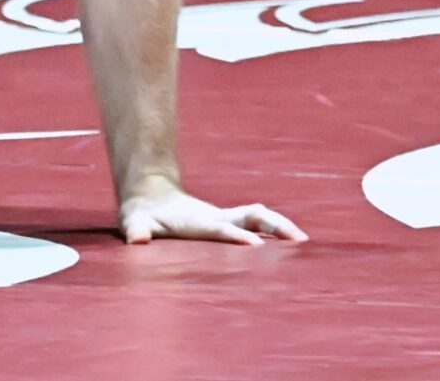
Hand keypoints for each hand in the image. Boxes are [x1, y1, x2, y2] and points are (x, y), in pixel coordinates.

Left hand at [120, 186, 307, 245]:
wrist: (149, 195)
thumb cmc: (143, 214)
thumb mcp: (134, 222)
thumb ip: (136, 230)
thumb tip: (137, 239)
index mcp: (198, 221)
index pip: (221, 228)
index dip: (236, 235)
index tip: (255, 245)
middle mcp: (217, 217)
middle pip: (252, 216)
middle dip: (274, 224)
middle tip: (299, 239)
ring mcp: (225, 219)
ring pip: (259, 217)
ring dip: (281, 226)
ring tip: (304, 242)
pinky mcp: (229, 223)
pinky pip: (258, 224)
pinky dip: (277, 229)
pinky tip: (294, 243)